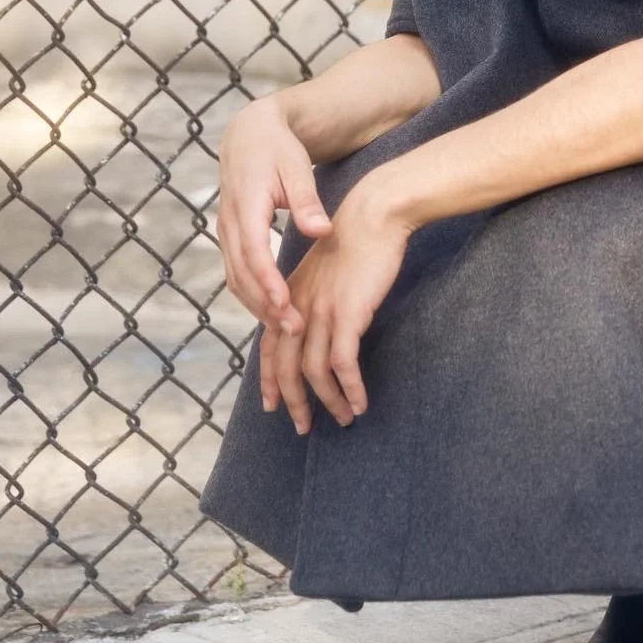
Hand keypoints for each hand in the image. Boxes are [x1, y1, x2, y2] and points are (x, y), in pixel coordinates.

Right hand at [215, 96, 333, 329]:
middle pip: (241, 273)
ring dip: (257, 305)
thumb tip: (321, 231)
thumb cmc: (278, 149)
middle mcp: (230, 222)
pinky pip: (235, 272)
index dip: (267, 280)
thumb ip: (306, 201)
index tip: (285, 304)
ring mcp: (225, 230)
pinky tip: (272, 310)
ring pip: (235, 277)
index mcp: (246, 204)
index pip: (254, 250)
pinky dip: (251, 294)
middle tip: (293, 329)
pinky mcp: (229, 236)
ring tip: (286, 328)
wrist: (249, 135)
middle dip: (264, 305)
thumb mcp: (296, 167)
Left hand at [260, 175, 412, 432]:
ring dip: (328, 401)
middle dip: (293, 401)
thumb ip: (315, 297)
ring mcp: (321, 311)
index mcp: (290, 296)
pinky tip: (360, 401)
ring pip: (314, 371)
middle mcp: (298, 307)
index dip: (269, 379)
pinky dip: (350, 388)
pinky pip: (343, 363)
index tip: (271, 405)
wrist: (373, 216)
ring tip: (344, 418)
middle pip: (286, 366)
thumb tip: (317, 324)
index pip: (270, 346)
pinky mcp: (347, 314)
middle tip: (302, 426)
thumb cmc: (356, 240)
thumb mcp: (325, 270)